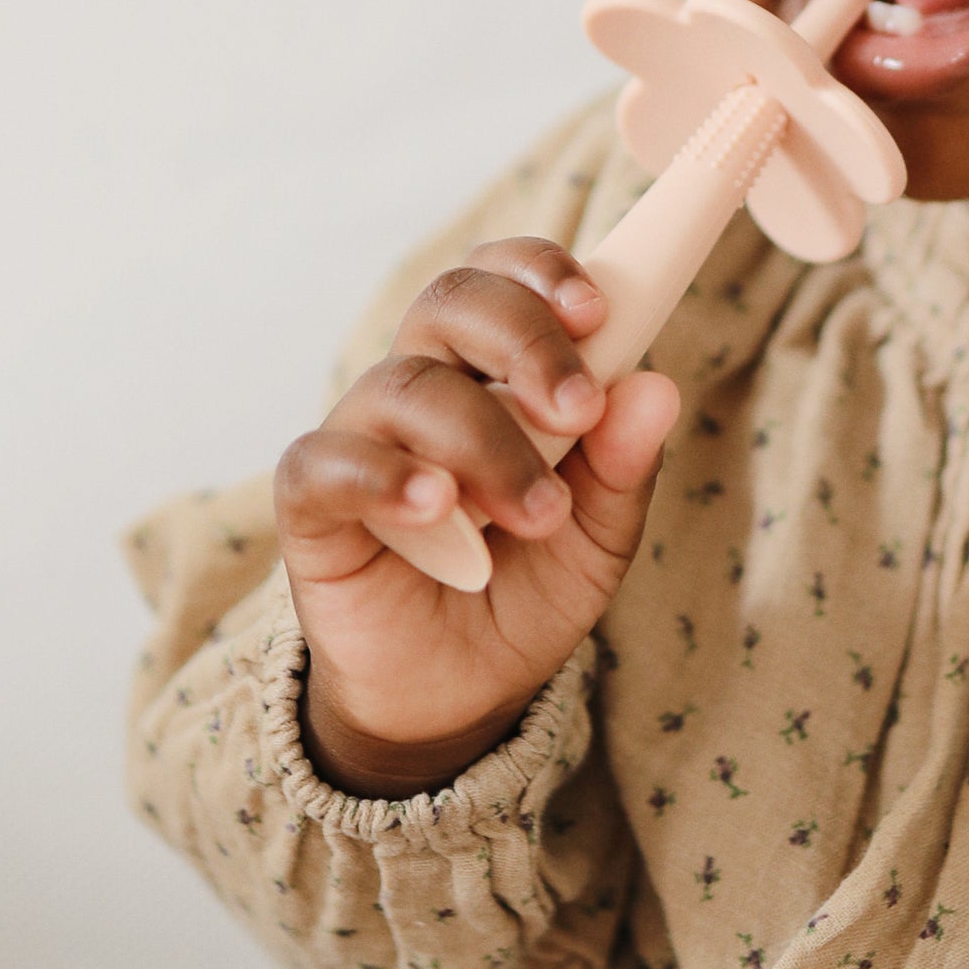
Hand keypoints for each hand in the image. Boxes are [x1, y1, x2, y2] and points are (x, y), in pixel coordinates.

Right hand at [274, 238, 679, 793]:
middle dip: (525, 341)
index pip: (504, 280)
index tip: (596, 311)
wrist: (460, 694)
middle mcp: (424, 385)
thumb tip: (655, 390)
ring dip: (484, 442)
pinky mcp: (313, 503)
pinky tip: (438, 508)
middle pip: (451, 303)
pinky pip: (330, 462)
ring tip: (537, 513)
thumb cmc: (524, 588)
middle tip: (577, 410)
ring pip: (407, 386)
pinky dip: (386, 477)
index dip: (542, 273)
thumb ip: (625, 465)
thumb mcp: (599, 536)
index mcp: (494, 371)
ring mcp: (364, 438)